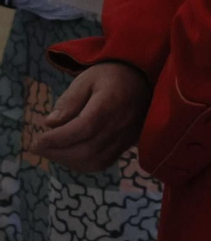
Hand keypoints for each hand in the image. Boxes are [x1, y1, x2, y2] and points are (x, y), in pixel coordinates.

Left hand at [30, 63, 150, 173]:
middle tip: (39, 147)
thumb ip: (69, 100)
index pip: (84, 128)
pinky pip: (103, 163)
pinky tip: (70, 154)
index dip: (57, 139)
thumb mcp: (86, 79)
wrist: (141, 79)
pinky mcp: (127, 145)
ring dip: (68, 161)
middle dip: (57, 152)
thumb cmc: (109, 77)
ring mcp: (126, 137)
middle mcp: (121, 124)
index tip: (38, 141)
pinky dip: (82, 163)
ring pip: (94, 161)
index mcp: (111, 103)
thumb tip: (50, 123)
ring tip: (53, 151)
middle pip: (87, 149)